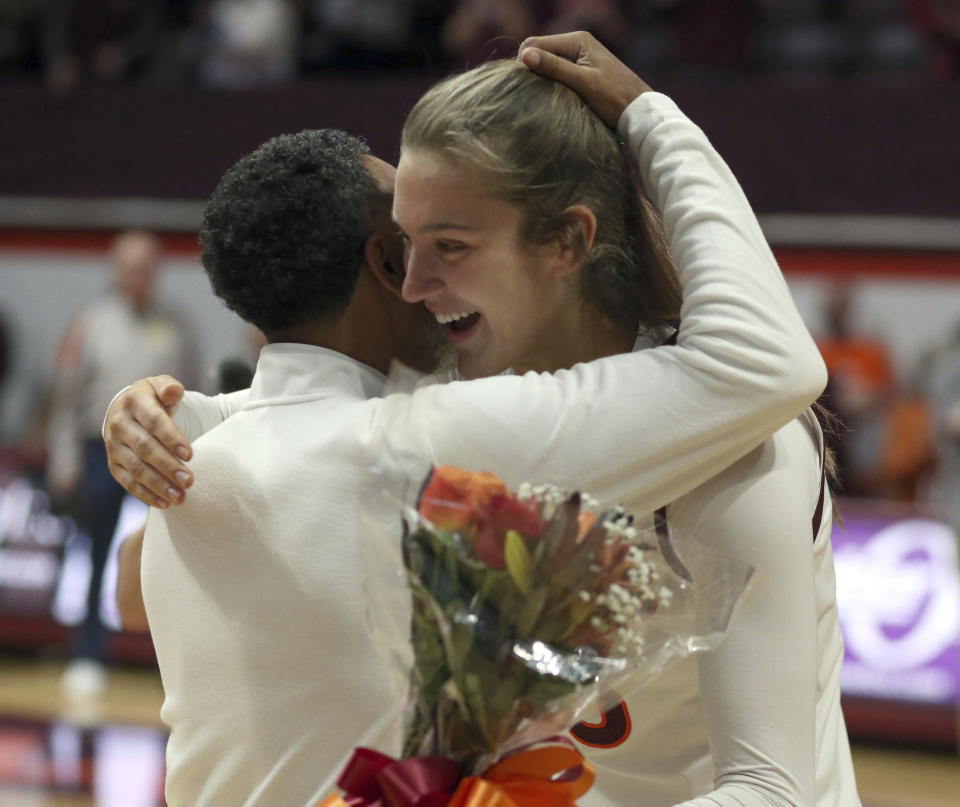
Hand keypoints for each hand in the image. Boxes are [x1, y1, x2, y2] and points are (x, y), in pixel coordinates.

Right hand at [104, 375, 192, 507]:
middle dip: (168, 466)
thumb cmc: (154, 398)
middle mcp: (119, 424)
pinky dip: (146, 494)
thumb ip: (170, 388)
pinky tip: (165, 503)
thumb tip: (173, 391)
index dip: (171, 439)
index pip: (154, 422)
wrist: (127, 409)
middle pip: (145, 448)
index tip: (190, 455)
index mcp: (134, 402)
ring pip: (136, 468)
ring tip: (181, 496)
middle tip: (189, 480)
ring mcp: (114, 445)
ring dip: (159, 485)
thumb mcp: (162, 386)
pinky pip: (128, 482)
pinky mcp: (113, 463)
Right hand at [518, 31, 650, 128]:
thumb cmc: (614, 98)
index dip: (524, 63)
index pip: (534, 43)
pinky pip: (556, 74)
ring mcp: (579, 58)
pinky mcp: (581, 72)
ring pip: (546, 64)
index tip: (523, 87)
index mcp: (577, 40)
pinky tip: (551, 98)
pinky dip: (550, 84)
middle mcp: (576, 44)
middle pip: (539, 52)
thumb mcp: (583, 83)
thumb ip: (554, 67)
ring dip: (540, 79)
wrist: (639, 112)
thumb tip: (524, 55)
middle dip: (531, 70)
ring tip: (540, 98)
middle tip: (529, 95)